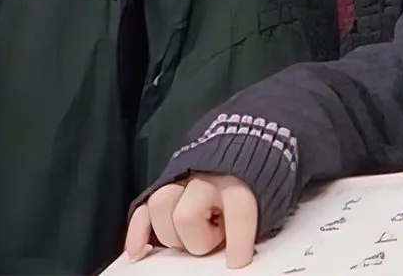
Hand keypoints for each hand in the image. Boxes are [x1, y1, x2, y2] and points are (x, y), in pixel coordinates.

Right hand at [124, 173, 258, 267]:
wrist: (246, 142)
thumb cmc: (254, 180)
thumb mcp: (265, 197)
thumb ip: (251, 218)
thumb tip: (240, 251)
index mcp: (239, 179)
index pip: (237, 211)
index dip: (238, 241)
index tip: (237, 260)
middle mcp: (206, 177)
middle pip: (187, 215)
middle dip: (198, 241)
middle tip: (213, 242)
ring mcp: (181, 179)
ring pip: (160, 206)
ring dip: (171, 234)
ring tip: (188, 239)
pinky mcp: (164, 185)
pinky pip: (143, 208)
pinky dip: (137, 232)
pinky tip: (138, 252)